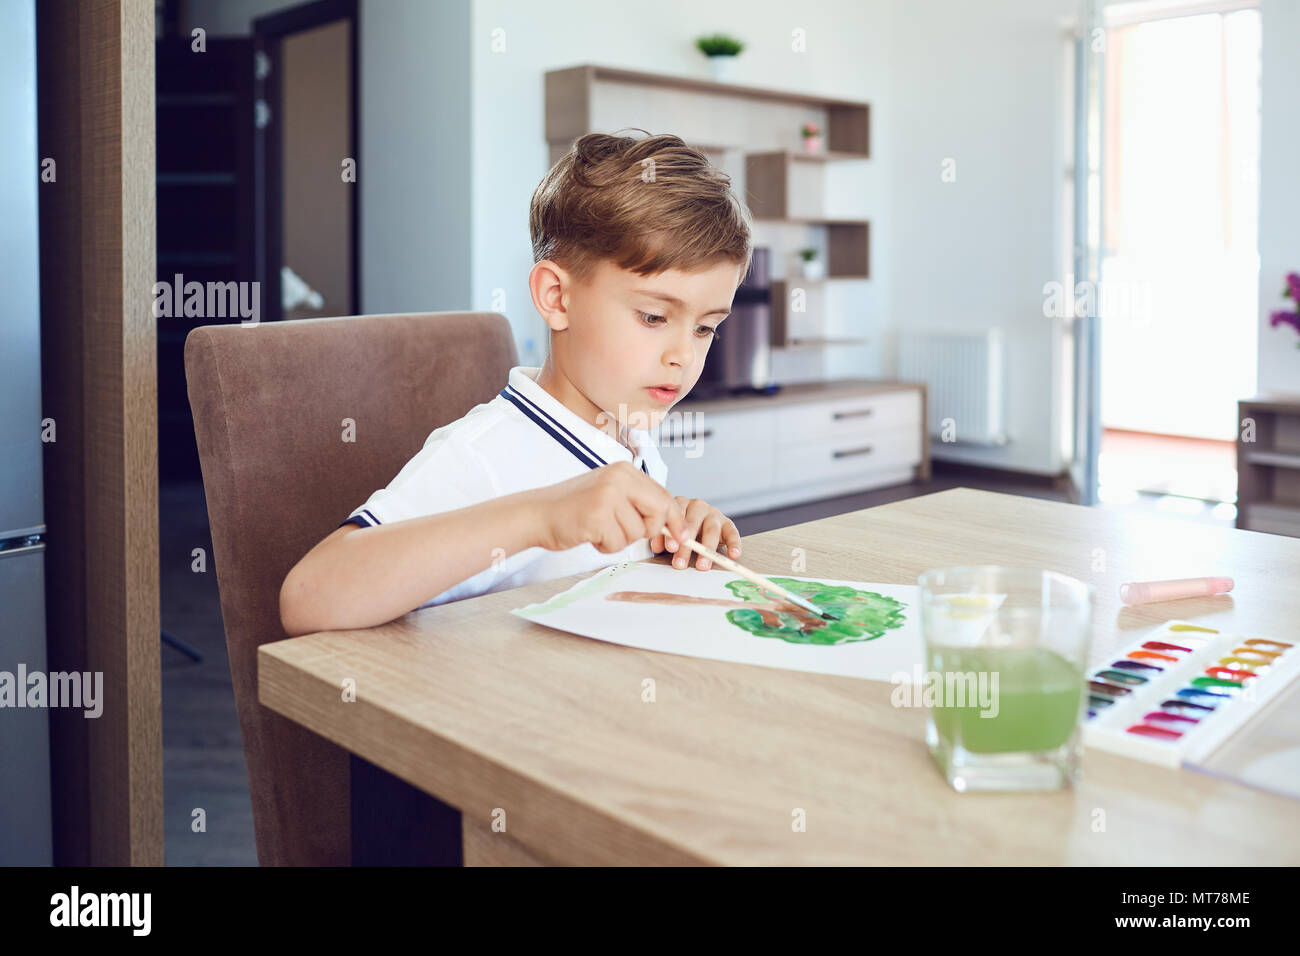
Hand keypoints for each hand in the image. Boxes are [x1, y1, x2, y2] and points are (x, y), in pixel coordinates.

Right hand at [530, 461, 689, 554]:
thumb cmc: (573, 507)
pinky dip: (606, 546)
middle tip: (624, 531)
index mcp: (624, 470)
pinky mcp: (597, 515)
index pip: (663, 495)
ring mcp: (608, 495)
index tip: (681, 536)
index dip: (675, 519)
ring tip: (598, 528)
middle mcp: (619, 478)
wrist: (537, 513)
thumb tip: (672, 525)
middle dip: (649, 530)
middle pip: (658, 512)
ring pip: (638, 532)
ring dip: (619, 539)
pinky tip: (590, 533)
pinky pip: (619, 543)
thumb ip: (638, 502)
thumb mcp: (610, 494)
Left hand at [649, 496, 741, 569]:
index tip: (669, 549)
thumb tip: (657, 547)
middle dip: (686, 546)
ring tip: (702, 566)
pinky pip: (732, 533)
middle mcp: (697, 506)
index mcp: (680, 504)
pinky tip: (733, 555)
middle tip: (680, 563)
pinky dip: (734, 544)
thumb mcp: (670, 531)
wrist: (697, 525)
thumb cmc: (680, 530)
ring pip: (711, 530)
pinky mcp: (727, 524)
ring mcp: (713, 514)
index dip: (671, 534)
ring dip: (706, 549)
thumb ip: (663, 537)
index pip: (675, 517)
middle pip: (692, 524)